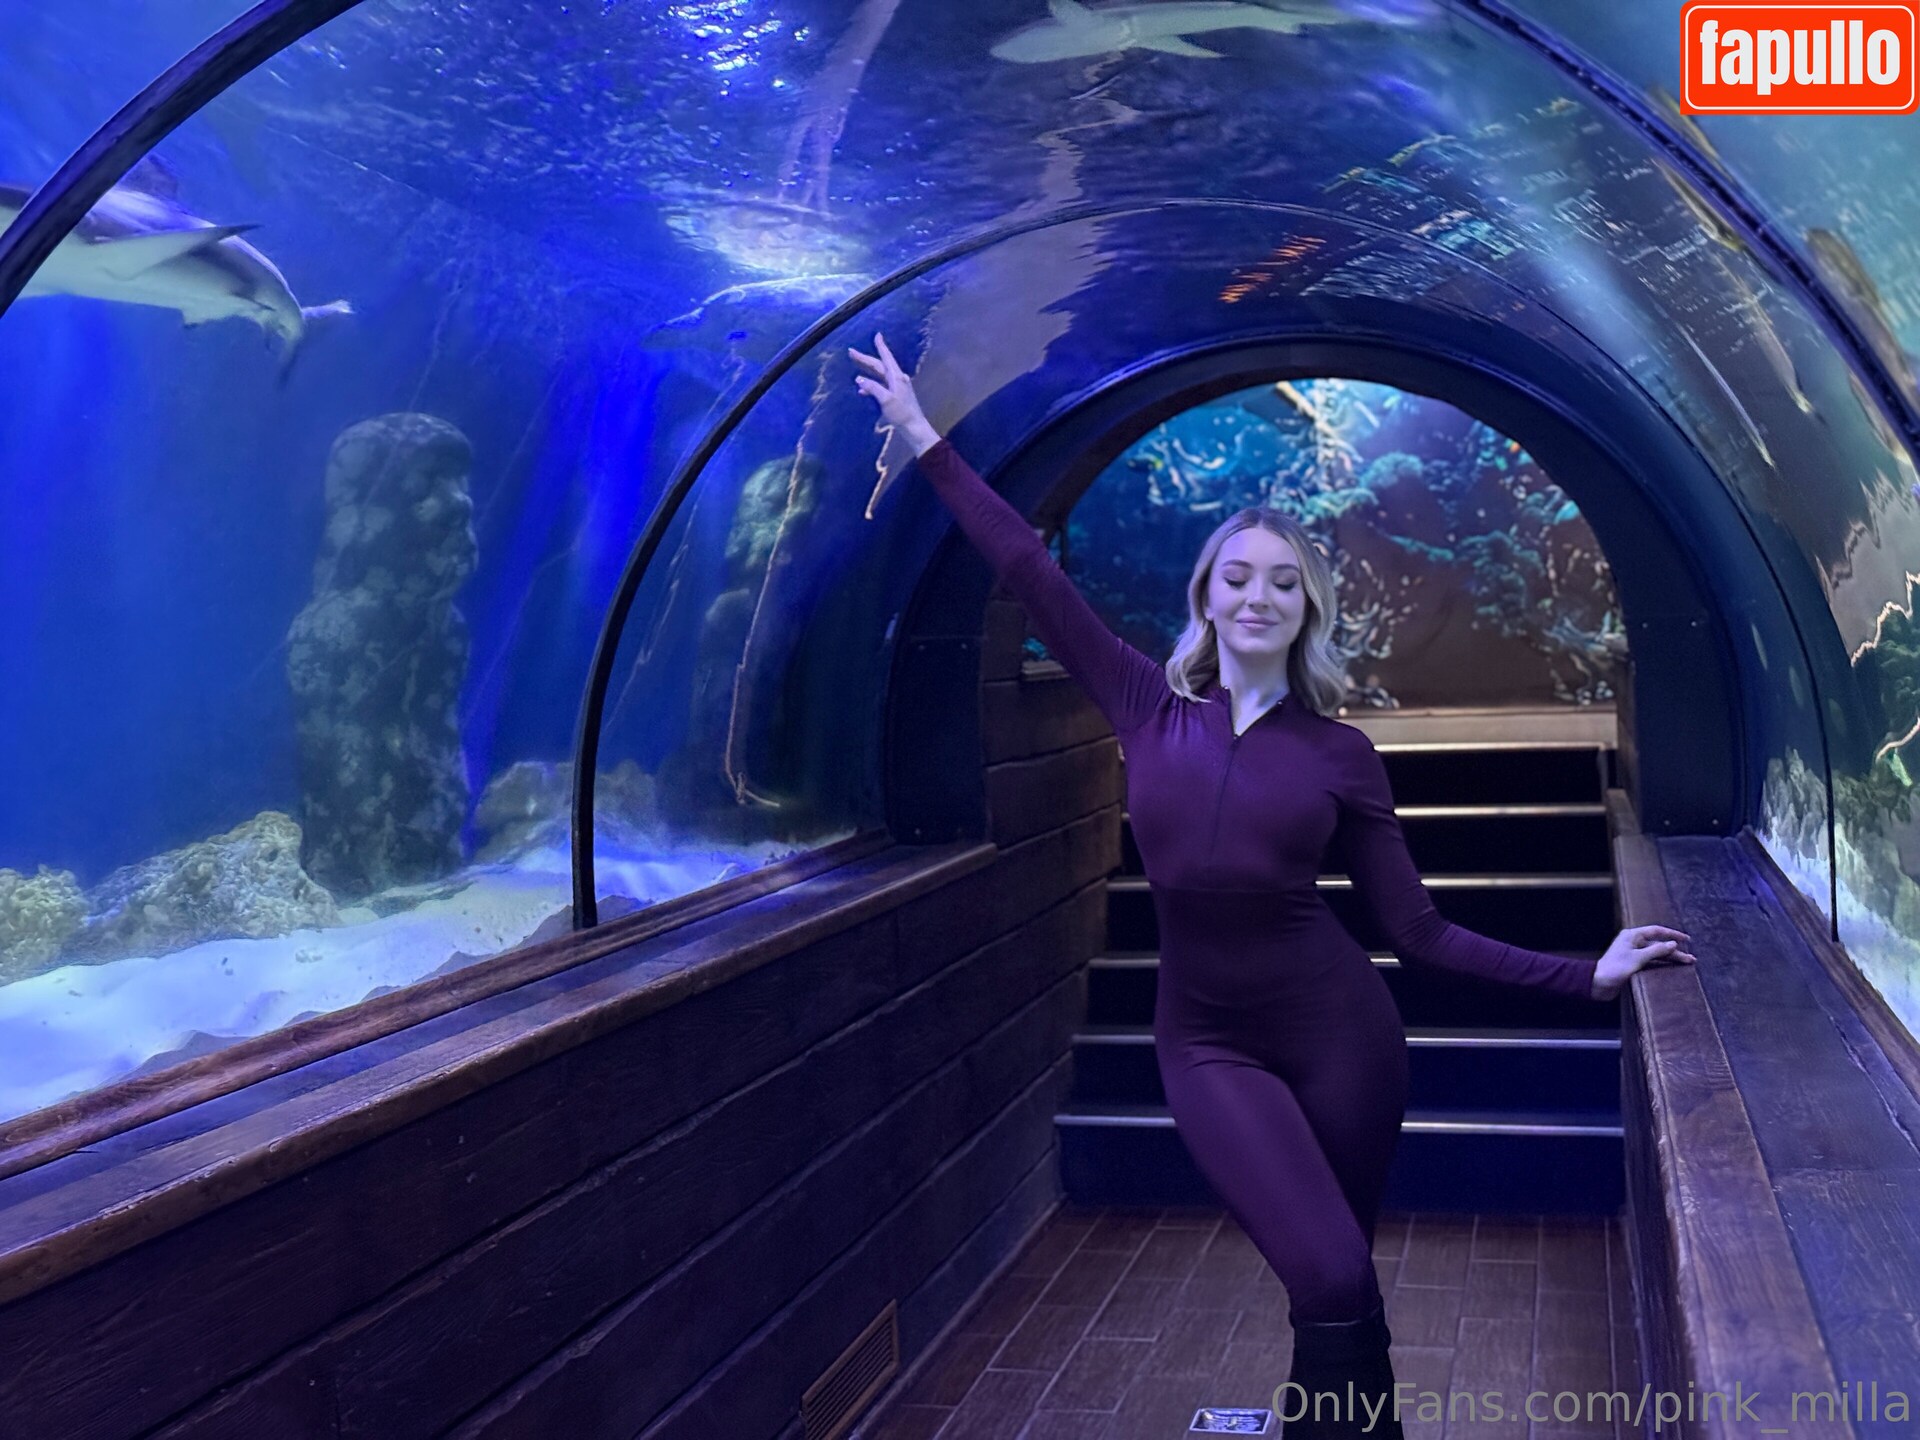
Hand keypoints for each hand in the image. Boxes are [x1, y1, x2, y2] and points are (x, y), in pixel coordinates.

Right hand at [849, 333, 941, 455]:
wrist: (914, 428)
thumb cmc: (902, 414)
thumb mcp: (886, 400)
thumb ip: (873, 388)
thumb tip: (859, 379)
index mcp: (897, 377)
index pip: (886, 358)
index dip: (881, 346)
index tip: (877, 335)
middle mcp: (898, 379)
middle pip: (879, 365)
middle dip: (865, 359)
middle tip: (852, 352)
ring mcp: (897, 387)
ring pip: (879, 375)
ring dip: (867, 371)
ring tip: (855, 367)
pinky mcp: (895, 395)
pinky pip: (881, 386)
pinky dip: (871, 385)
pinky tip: (862, 390)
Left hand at [1592, 924, 1695, 1000]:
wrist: (1598, 983)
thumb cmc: (1615, 968)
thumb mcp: (1638, 958)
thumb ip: (1656, 950)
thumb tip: (1673, 943)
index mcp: (1632, 936)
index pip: (1656, 931)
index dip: (1672, 934)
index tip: (1687, 939)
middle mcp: (1633, 942)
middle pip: (1658, 944)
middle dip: (1675, 950)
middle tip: (1691, 958)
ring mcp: (1633, 953)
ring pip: (1656, 954)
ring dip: (1670, 958)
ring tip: (1687, 963)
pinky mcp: (1633, 964)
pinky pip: (1652, 962)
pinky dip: (1662, 964)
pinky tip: (1673, 968)